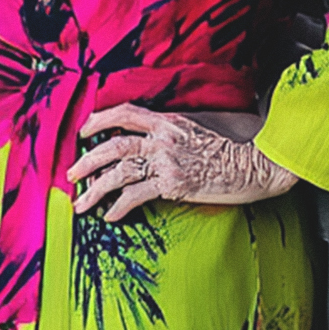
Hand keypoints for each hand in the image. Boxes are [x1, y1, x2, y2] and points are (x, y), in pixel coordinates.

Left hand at [68, 103, 299, 221]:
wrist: (257, 163)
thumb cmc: (235, 148)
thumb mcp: (202, 129)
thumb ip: (177, 131)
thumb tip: (158, 139)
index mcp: (169, 121)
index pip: (125, 112)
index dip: (99, 119)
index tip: (84, 131)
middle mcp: (164, 137)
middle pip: (113, 144)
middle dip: (87, 161)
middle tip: (71, 175)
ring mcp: (167, 160)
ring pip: (118, 171)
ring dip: (95, 189)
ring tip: (82, 204)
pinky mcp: (173, 184)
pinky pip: (136, 195)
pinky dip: (119, 207)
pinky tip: (110, 217)